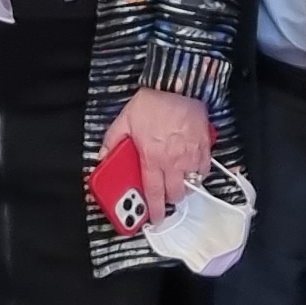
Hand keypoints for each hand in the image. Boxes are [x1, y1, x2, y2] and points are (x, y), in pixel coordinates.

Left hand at [103, 89, 213, 217]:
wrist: (177, 85)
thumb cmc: (151, 103)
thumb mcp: (124, 120)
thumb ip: (112, 141)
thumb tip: (102, 157)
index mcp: (152, 158)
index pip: (153, 192)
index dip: (154, 210)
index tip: (155, 219)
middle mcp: (173, 162)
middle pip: (176, 194)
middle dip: (170, 199)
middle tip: (165, 196)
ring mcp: (191, 156)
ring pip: (192, 184)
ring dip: (185, 186)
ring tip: (178, 181)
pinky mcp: (204, 147)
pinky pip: (204, 169)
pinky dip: (198, 172)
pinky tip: (192, 167)